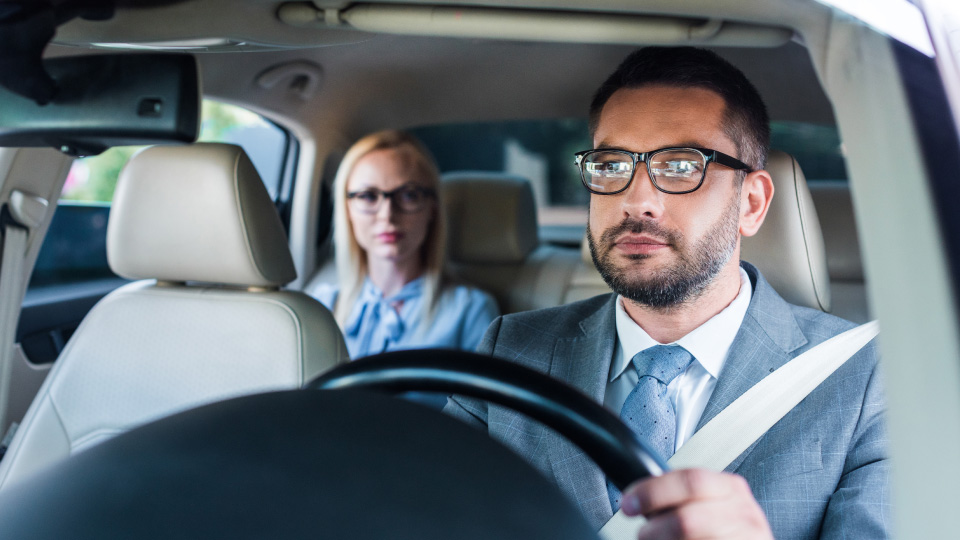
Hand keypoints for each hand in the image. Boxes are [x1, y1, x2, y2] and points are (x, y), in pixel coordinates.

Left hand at [620, 468, 773, 539]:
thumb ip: (684, 495)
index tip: (630, 502)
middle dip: (655, 528)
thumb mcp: (712, 501)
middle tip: (643, 533)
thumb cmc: (727, 527)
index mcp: (729, 488)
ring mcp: (744, 538)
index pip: (689, 480)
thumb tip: (640, 497)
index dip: (653, 491)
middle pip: (687, 519)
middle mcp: (741, 513)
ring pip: (689, 537)